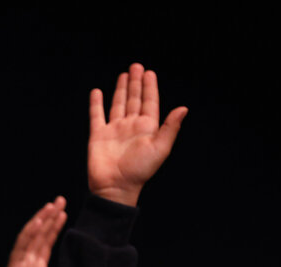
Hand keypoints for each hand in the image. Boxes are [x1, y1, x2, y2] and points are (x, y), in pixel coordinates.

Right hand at [0, 198, 66, 266]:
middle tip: (61, 200)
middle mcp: (28, 265)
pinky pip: (22, 245)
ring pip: (32, 236)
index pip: (47, 244)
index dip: (55, 228)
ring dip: (42, 219)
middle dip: (51, 217)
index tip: (65, 214)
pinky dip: (30, 232)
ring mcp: (20, 264)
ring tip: (53, 204)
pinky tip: (39, 219)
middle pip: (41, 235)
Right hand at [88, 63, 186, 205]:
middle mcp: (131, 126)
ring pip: (118, 104)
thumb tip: (184, 108)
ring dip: (121, 89)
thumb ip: (170, 128)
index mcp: (147, 128)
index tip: (149, 73)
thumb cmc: (139, 171)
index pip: (150, 102)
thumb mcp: (160, 148)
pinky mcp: (98, 135)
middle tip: (137, 66)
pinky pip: (97, 116)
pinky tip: (97, 92)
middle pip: (134, 99)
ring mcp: (114, 130)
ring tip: (124, 75)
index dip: (150, 88)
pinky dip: (96, 104)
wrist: (115, 186)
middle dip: (136, 83)